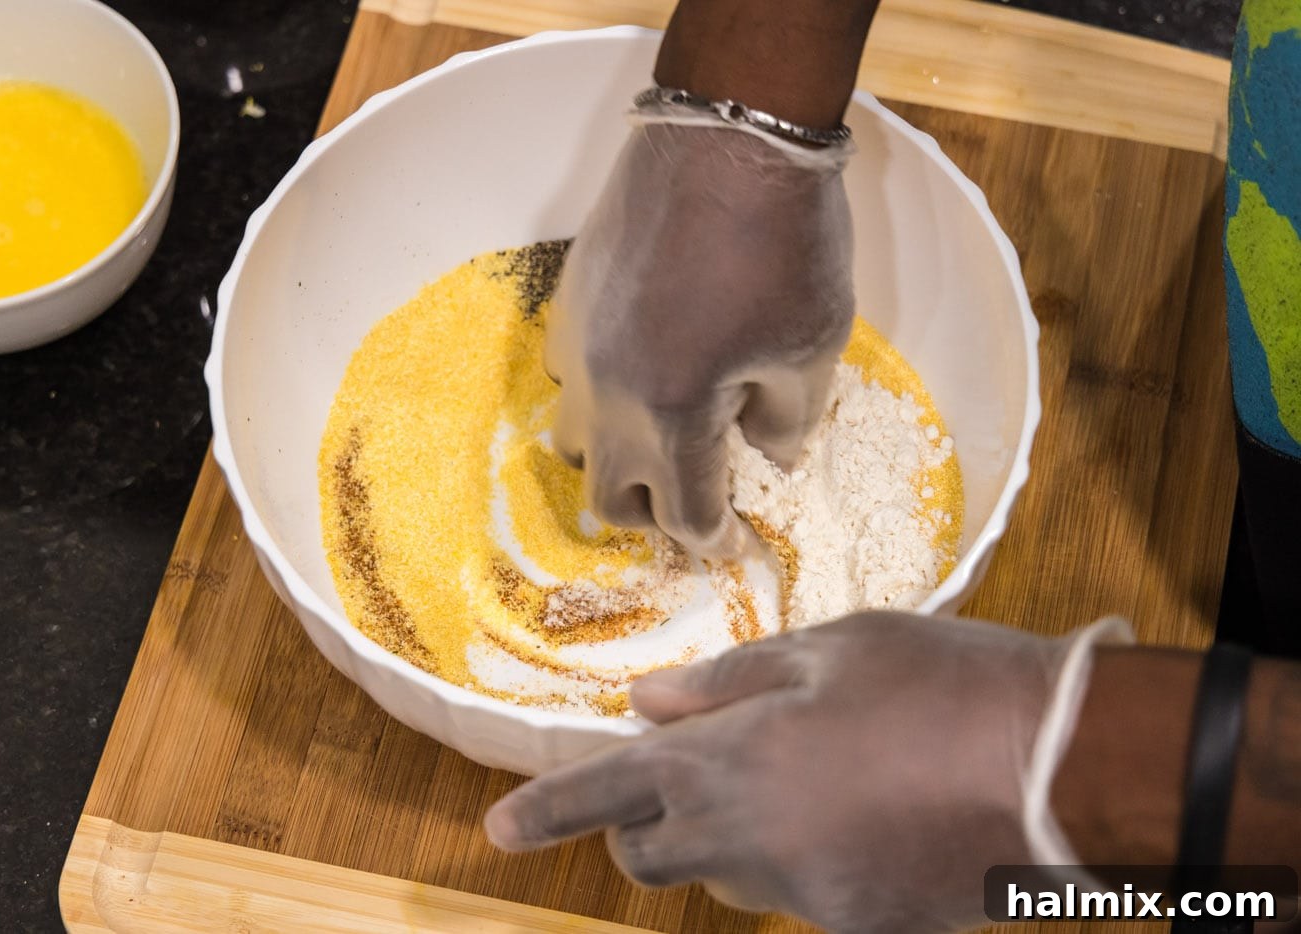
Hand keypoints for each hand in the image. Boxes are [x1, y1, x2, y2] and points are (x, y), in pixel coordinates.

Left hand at [485, 612, 1129, 932]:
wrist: (1064, 765)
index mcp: (730, 758)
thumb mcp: (830, 649)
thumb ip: (727, 681)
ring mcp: (804, 897)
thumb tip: (648, 701)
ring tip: (817, 780)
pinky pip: (805, 902)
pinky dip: (813, 864)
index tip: (499, 829)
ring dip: (737, 839)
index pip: (611, 791)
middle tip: (687, 784)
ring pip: (732, 879)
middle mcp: (750, 839)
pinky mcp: (858, 930)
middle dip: (650, 825)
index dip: (547, 811)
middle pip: (655, 854)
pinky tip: (873, 818)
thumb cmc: (940, 680)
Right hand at [545, 119, 854, 558]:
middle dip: (655, 514)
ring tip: (659, 435)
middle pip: (610, 499)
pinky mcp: (569, 304)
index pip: (688, 516)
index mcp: (673, 418)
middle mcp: (610, 396)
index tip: (738, 545)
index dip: (718, 542)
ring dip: (617, 456)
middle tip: (696, 499)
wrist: (726, 138)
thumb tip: (769, 460)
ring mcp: (579, 349)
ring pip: (574, 441)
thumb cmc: (783, 245)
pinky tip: (642, 363)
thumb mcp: (812, 346)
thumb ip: (789, 422)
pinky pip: (567, 375)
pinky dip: (601, 392)